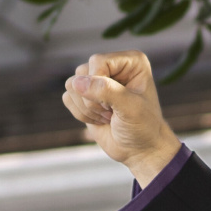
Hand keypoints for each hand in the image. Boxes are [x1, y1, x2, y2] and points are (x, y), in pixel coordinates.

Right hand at [61, 50, 182, 185]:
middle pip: (82, 72)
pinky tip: (100, 120)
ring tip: (109, 116)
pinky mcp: (84, 95)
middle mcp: (112, 65)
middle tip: (114, 113)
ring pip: (71, 84)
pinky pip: (67, 98)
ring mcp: (97, 79)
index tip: (117, 104)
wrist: (140, 150)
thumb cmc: (143, 127)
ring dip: (88, 108)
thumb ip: (106, 91)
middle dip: (95, 100)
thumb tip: (76, 82)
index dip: (100, 84)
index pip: (98, 61)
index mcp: (131, 61)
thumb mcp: (131, 108)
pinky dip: (81, 114)